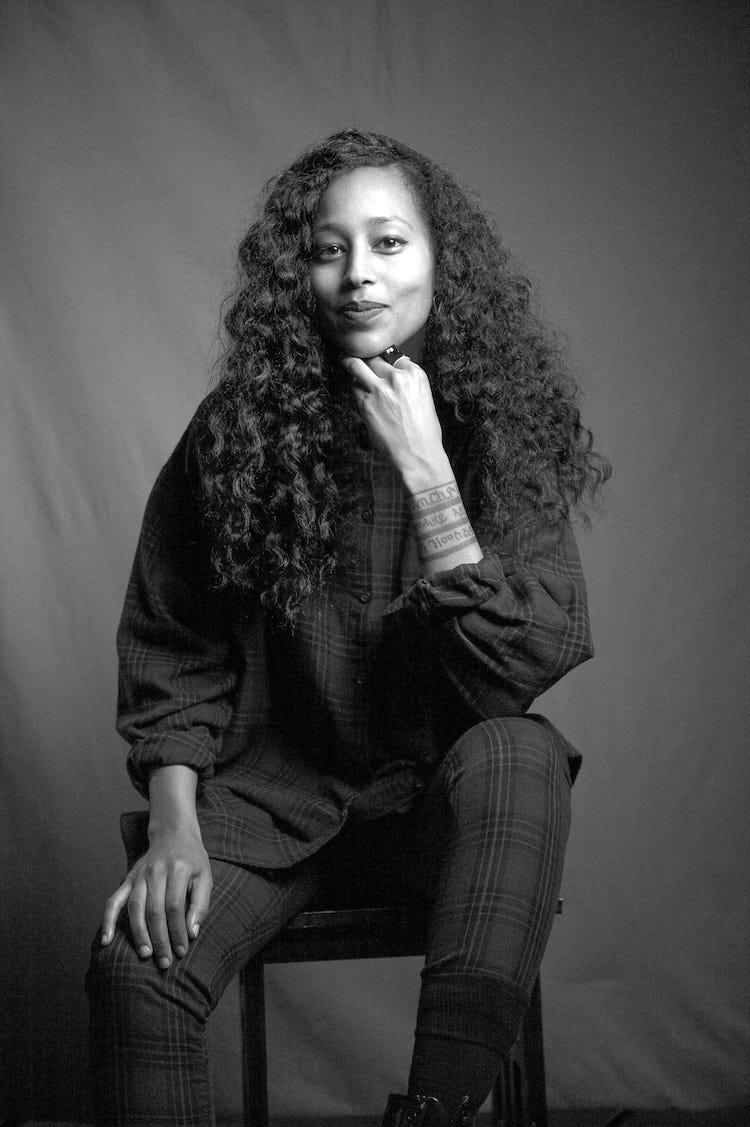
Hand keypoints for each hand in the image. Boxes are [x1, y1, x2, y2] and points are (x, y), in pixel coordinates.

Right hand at [100, 826, 211, 969]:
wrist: (173, 833)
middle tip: (165, 961)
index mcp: (178, 869)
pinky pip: (114, 901)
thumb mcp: (206, 876)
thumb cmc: (192, 859)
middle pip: (154, 910)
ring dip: (139, 934)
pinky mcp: (128, 879)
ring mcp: (139, 875)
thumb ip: (200, 904)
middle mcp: (155, 871)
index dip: (178, 931)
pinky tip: (106, 940)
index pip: (175, 906)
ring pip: (135, 908)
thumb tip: (192, 932)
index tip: (182, 950)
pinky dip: (108, 921)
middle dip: (160, 939)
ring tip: (146, 955)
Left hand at [342, 353, 451, 491]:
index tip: (379, 364)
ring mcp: (379, 390)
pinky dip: (356, 390)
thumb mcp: (424, 397)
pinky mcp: (365, 404)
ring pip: (356, 366)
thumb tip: (394, 371)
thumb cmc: (424, 431)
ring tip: (348, 366)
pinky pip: (354, 388)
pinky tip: (362, 397)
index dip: (383, 360)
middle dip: (366, 360)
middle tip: (358, 360)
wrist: (417, 455)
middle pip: (373, 357)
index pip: (393, 355)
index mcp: (415, 375)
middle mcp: (396, 378)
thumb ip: (409, 381)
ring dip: (352, 368)